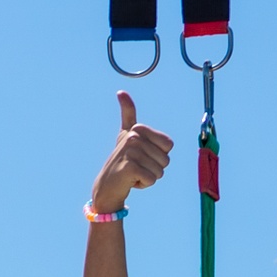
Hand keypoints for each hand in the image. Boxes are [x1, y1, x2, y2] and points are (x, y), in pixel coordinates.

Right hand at [91, 90, 173, 212]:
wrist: (108, 183)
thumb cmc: (123, 158)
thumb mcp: (127, 134)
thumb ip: (127, 113)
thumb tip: (120, 91)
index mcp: (138, 129)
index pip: (169, 145)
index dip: (160, 154)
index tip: (144, 154)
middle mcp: (133, 137)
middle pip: (165, 160)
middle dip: (154, 168)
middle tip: (137, 166)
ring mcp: (130, 152)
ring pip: (159, 171)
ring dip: (149, 176)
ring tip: (134, 172)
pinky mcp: (129, 167)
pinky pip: (151, 179)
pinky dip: (144, 184)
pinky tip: (131, 180)